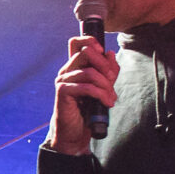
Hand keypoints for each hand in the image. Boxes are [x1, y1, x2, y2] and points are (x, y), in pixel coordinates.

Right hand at [47, 34, 117, 155]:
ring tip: (111, 98)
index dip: (90, 41)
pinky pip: (86, 87)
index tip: (103, 53)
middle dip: (105, 66)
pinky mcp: (63, 91)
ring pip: (90, 72)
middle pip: (86, 53)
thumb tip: (110, 53)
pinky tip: (106, 103)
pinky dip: (100, 94)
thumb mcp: (103, 87)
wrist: (76, 132)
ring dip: (106, 86)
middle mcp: (67, 70)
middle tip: (112, 82)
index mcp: (75, 67)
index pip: (77, 43)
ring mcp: (63, 80)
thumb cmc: (88, 110)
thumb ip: (108, 71)